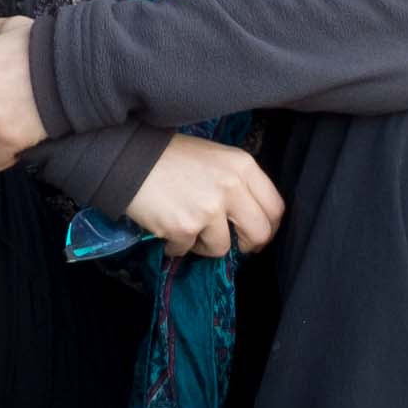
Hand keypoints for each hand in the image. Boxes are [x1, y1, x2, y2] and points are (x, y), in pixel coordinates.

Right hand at [122, 132, 282, 259]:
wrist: (132, 158)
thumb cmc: (173, 156)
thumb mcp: (215, 158)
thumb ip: (237, 182)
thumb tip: (250, 217)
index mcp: (243, 165)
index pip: (275, 207)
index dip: (269, 227)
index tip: (257, 235)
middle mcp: (232, 186)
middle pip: (259, 233)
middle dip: (247, 245)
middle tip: (234, 245)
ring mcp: (209, 208)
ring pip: (222, 248)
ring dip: (204, 245)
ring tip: (188, 229)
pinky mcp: (185, 227)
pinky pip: (188, 250)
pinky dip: (177, 246)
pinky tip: (167, 229)